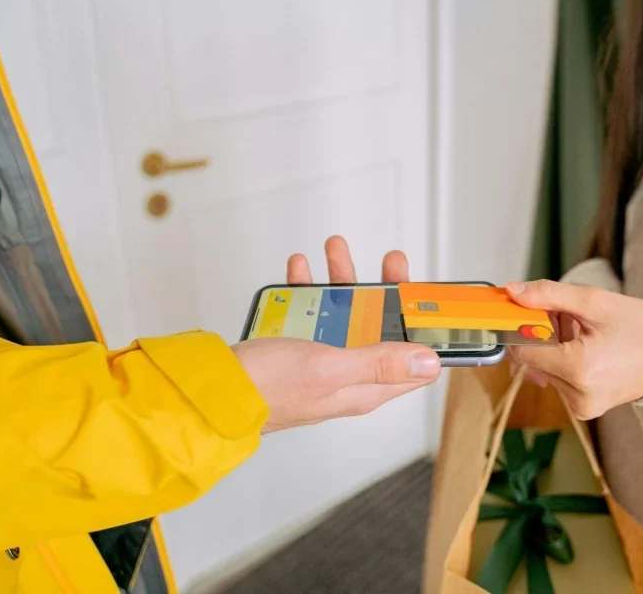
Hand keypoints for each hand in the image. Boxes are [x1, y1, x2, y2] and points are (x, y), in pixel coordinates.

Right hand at [232, 236, 439, 432]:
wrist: (211, 392)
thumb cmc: (268, 388)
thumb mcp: (331, 369)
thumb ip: (380, 363)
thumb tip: (430, 363)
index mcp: (365, 387)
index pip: (413, 362)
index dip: (425, 330)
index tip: (431, 298)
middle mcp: (348, 375)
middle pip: (382, 329)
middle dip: (387, 291)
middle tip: (389, 259)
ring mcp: (322, 361)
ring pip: (345, 316)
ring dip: (343, 281)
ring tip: (334, 249)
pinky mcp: (296, 350)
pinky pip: (311, 315)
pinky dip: (308, 290)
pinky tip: (299, 269)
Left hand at [505, 280, 642, 419]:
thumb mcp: (595, 302)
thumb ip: (549, 295)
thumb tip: (513, 291)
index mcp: (579, 369)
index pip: (521, 350)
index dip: (517, 326)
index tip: (524, 308)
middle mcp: (577, 395)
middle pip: (532, 359)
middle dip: (540, 334)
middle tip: (566, 315)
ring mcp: (582, 406)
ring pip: (544, 369)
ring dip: (552, 347)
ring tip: (582, 331)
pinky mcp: (585, 408)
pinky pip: (558, 379)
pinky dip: (563, 360)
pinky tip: (586, 347)